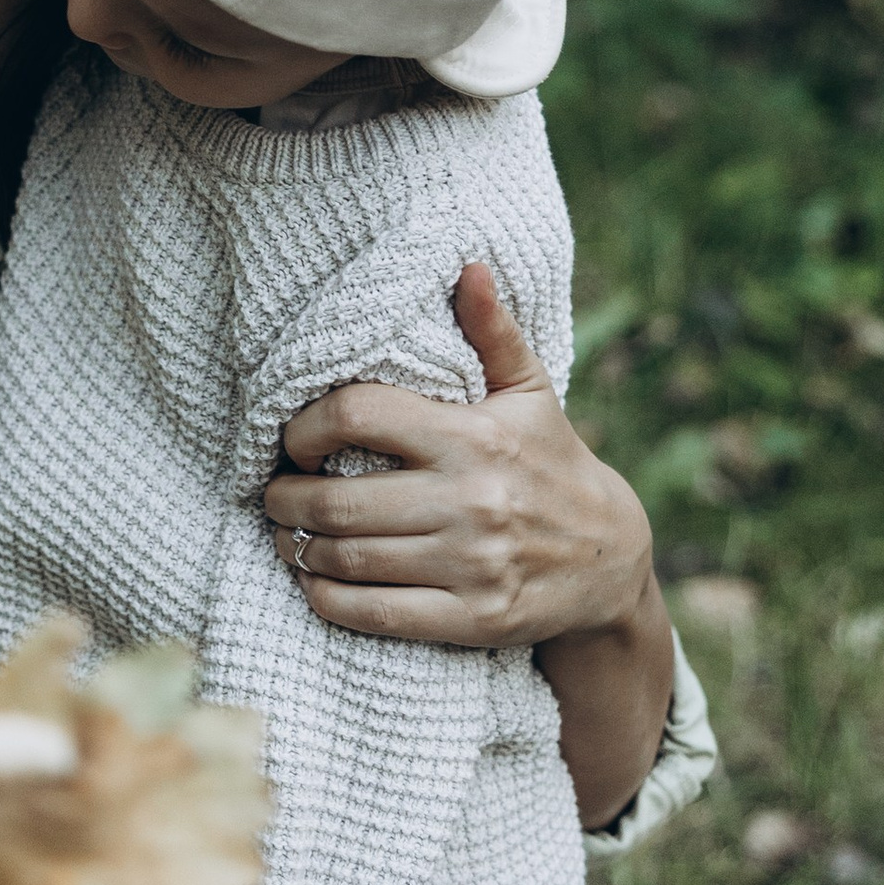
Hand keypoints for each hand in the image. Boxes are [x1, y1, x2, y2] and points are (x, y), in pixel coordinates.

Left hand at [260, 262, 655, 648]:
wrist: (611, 561)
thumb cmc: (552, 463)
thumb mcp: (530, 394)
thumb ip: (492, 332)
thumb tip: (466, 266)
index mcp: (473, 437)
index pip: (359, 414)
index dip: (307, 426)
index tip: (295, 438)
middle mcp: (470, 501)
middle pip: (338, 500)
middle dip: (285, 497)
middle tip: (272, 494)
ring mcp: (471, 564)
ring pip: (347, 558)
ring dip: (297, 547)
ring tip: (287, 532)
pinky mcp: (472, 618)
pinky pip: (373, 613)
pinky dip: (326, 598)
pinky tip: (313, 581)